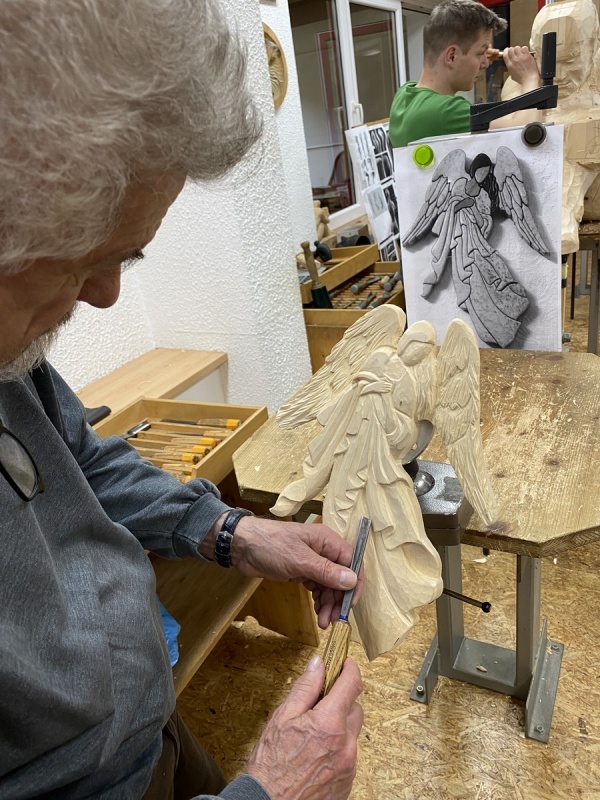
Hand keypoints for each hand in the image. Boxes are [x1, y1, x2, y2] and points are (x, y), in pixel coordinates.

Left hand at [232, 516, 363, 627]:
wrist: (242, 546)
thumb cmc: (270, 545)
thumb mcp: (299, 560)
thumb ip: (326, 571)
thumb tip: (351, 580)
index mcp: (327, 541)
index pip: (352, 561)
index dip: (354, 583)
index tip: (350, 605)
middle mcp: (323, 550)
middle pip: (341, 577)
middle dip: (339, 599)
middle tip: (334, 620)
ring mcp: (312, 561)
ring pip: (329, 585)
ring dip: (329, 603)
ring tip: (324, 622)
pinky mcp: (301, 571)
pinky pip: (317, 587)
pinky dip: (319, 600)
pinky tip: (318, 612)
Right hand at [246, 655, 362, 799]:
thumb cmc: (271, 766)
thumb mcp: (283, 717)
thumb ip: (305, 688)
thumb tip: (318, 664)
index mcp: (330, 724)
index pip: (352, 684)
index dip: (349, 669)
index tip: (344, 664)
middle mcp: (345, 745)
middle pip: (355, 709)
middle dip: (341, 702)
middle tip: (318, 705)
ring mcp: (349, 766)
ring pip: (352, 733)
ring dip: (339, 727)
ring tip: (313, 735)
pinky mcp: (348, 782)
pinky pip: (349, 755)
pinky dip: (338, 748)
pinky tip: (316, 754)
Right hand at [503, 46, 540, 89]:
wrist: (529, 79)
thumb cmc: (521, 79)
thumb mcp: (512, 75)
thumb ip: (510, 68)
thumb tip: (510, 63)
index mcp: (509, 65)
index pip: (505, 54)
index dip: (506, 51)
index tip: (507, 50)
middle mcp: (514, 60)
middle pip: (511, 49)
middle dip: (512, 49)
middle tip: (515, 51)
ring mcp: (520, 57)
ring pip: (517, 47)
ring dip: (518, 49)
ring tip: (520, 52)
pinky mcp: (527, 55)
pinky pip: (524, 47)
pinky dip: (524, 49)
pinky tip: (525, 52)